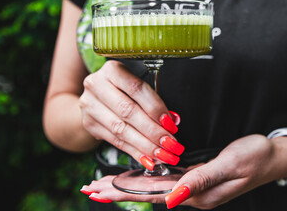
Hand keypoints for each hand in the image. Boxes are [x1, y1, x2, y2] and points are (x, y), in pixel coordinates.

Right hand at [79, 60, 183, 168]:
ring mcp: (89, 105)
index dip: (155, 107)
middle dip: (152, 130)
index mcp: (112, 70)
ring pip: (120, 129)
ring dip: (145, 145)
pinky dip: (134, 151)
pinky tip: (148, 158)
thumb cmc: (121, 90)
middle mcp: (96, 85)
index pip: (137, 88)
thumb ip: (151, 100)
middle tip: (171, 144)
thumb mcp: (134, 85)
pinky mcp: (88, 123)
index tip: (171, 124)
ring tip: (162, 154)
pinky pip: (115, 141)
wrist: (93, 98)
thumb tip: (173, 120)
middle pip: (128, 111)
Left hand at [81, 135, 277, 208]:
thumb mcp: (229, 166)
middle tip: (88, 189)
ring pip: (148, 187)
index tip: (98, 191)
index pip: (149, 194)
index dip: (122, 192)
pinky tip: (130, 179)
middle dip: (114, 191)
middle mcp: (187, 194)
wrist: (270, 157)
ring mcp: (188, 188)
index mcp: (193, 193)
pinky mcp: (191, 178)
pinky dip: (140, 180)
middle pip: (143, 193)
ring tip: (101, 186)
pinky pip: (159, 181)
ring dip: (123, 186)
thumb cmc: (253, 159)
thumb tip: (169, 200)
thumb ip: (199, 181)